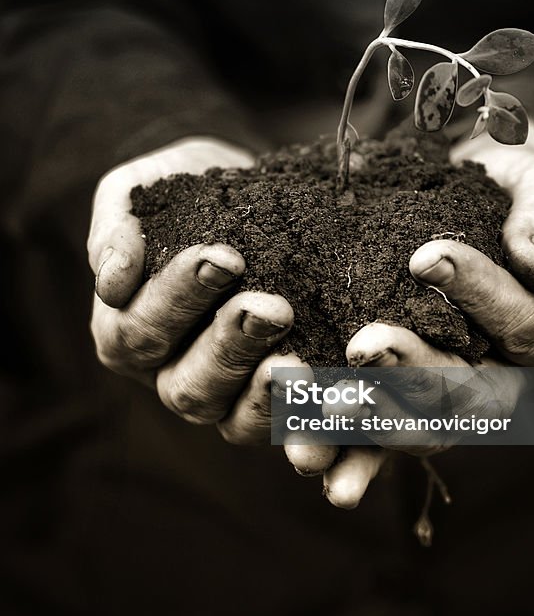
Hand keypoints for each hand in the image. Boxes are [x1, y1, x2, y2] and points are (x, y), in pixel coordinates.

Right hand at [88, 136, 300, 441]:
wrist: (249, 192)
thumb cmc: (182, 193)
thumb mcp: (138, 193)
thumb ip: (116, 228)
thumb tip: (111, 280)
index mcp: (127, 334)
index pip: (138, 332)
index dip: (177, 299)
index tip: (224, 256)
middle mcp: (172, 376)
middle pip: (189, 386)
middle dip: (231, 346)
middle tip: (274, 308)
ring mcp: (227, 398)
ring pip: (237, 420)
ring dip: (271, 391)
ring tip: (302, 359)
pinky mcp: (279, 402)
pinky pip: (292, 424)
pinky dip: (314, 412)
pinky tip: (339, 387)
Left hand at [285, 120, 533, 505]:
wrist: (481, 202)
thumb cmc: (519, 191)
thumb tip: (532, 263)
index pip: (521, 321)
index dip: (478, 293)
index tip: (424, 257)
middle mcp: (511, 377)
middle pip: (468, 391)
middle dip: (413, 371)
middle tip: (363, 347)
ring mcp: (457, 395)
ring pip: (422, 424)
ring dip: (372, 423)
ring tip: (329, 411)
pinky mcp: (408, 399)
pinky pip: (381, 437)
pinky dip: (352, 456)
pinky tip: (317, 469)